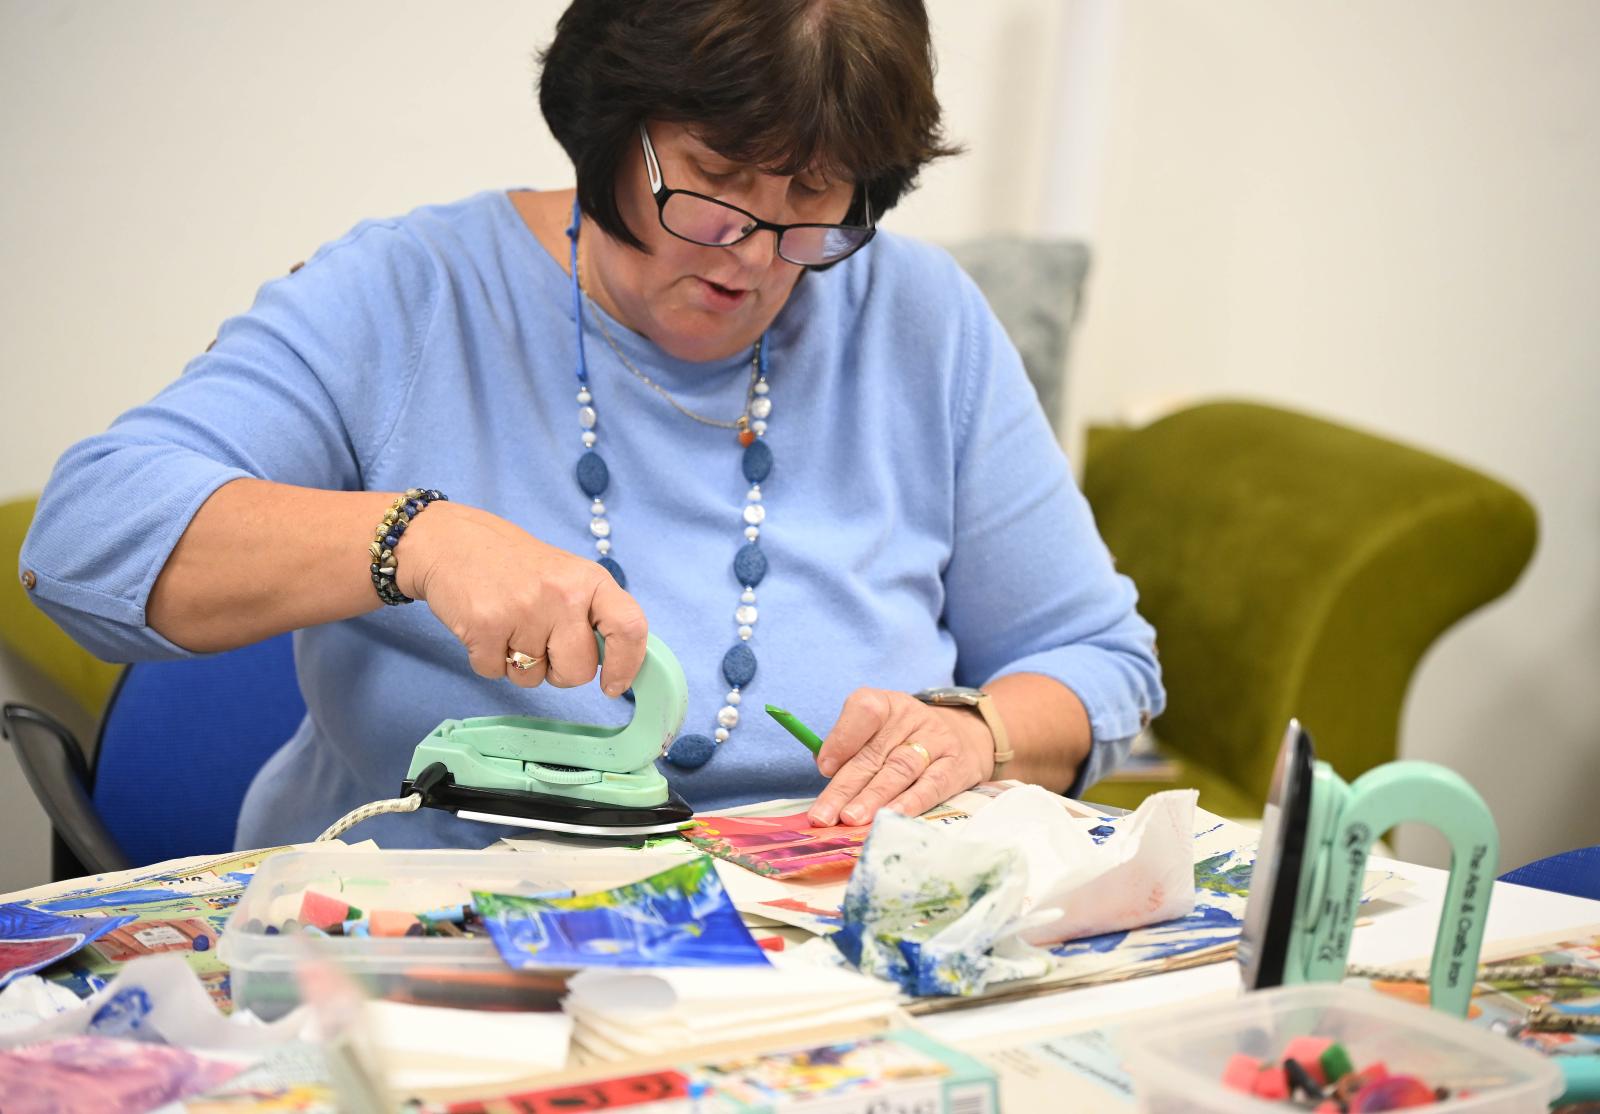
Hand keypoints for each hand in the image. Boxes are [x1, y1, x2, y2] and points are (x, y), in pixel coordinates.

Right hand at [394, 501, 646, 693]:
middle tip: (540, 641)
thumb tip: (615, 663)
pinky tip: (485, 628)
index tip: (613, 685)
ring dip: (519, 665)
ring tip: (508, 625)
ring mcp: (523, 611)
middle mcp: (562, 595)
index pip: (629, 628)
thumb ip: (592, 615)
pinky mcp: (484, 627)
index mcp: (589, 580)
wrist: (452, 542)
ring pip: (533, 679)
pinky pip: (496, 674)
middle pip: (578, 671)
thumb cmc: (514, 565)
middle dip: (559, 671)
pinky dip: (489, 660)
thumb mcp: (566, 576)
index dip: (626, 664)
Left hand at [805, 688, 993, 827]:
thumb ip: (850, 747)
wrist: (963, 737)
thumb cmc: (904, 739)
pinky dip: (909, 803)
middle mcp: (912, 717)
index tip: (824, 768)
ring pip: (900, 769)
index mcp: (886, 704)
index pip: (864, 710)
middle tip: (823, 815)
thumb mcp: (877, 731)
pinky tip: (889, 817)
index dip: (843, 738)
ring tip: (851, 819)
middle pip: (874, 753)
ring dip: (872, 797)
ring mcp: (937, 741)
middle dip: (845, 787)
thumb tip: (825, 767)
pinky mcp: (957, 766)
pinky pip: (932, 786)